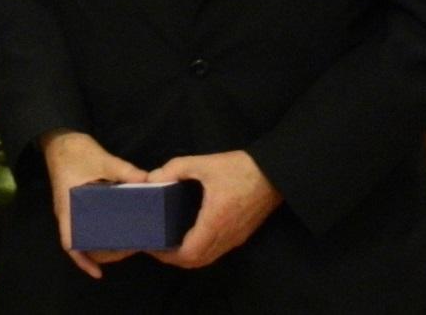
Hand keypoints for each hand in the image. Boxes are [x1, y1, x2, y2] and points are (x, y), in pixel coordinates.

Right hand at [39, 129, 150, 278]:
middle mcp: (68, 213)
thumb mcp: (100, 159)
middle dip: (101, 253)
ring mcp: (72, 209)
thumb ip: (123, 170)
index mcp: (68, 207)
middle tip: (126, 251)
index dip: (82, 259)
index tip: (98, 272)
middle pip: (80, 243)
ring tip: (126, 244)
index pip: (69, 241)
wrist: (60, 139)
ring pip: (85, 234)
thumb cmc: (74, 152)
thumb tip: (147, 181)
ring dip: (102, 243)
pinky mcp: (78, 203)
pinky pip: (88, 223)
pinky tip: (118, 229)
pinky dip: (101, 230)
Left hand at [146, 150, 282, 269]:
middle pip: (197, 261)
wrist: (274, 173)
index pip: (189, 253)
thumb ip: (174, 169)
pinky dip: (200, 250)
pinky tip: (188, 236)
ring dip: (187, 256)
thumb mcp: (203, 163)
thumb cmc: (239, 169)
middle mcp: (226, 236)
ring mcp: (235, 238)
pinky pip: (217, 251)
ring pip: (208, 258)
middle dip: (174, 258)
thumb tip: (152, 179)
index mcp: (215, 222)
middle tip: (155, 244)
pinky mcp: (241, 234)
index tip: (151, 245)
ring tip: (168, 241)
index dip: (168, 255)